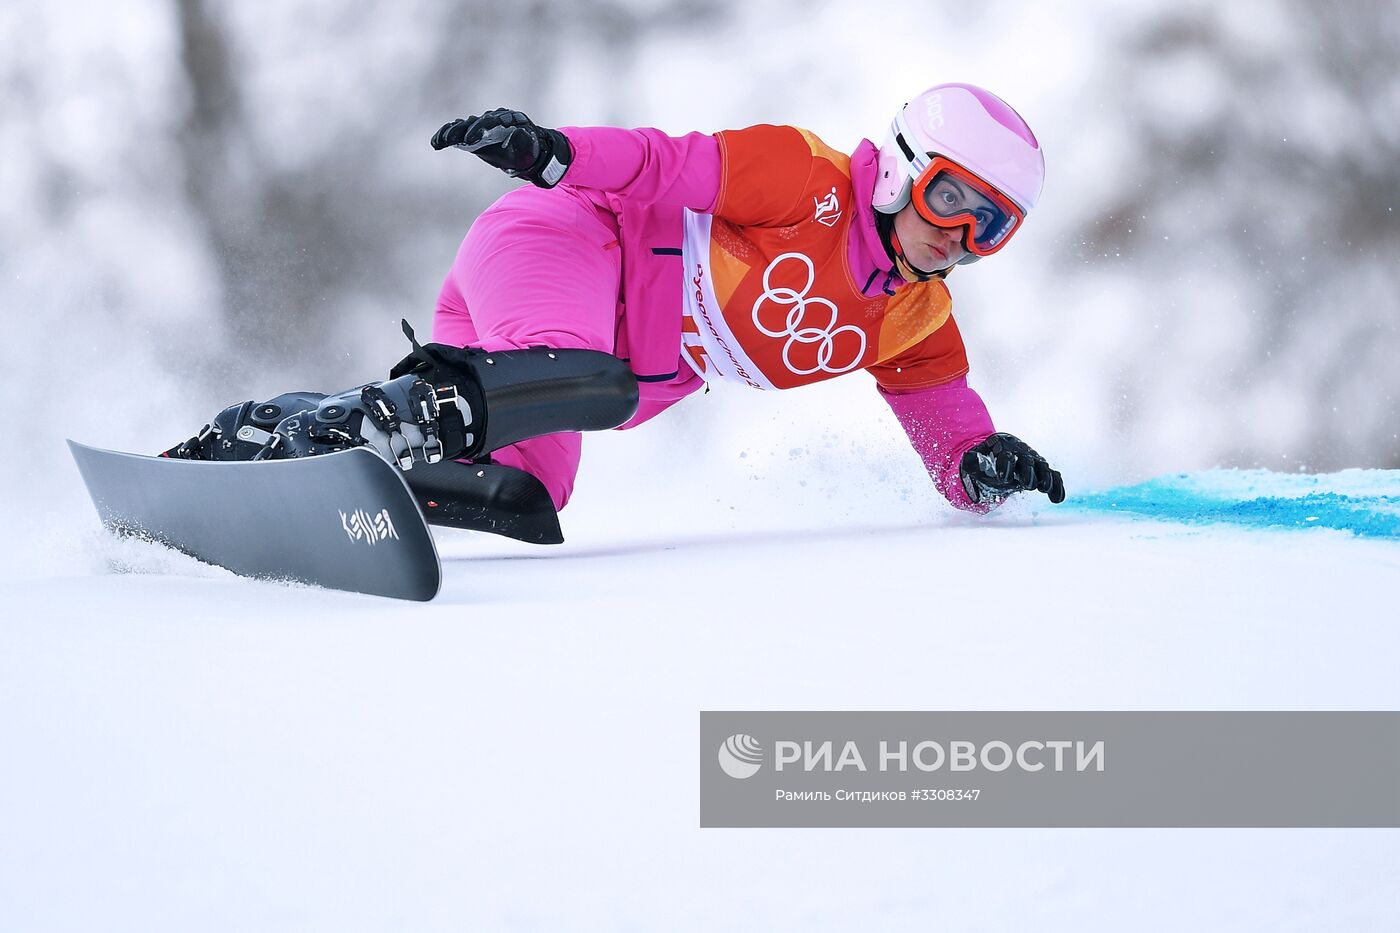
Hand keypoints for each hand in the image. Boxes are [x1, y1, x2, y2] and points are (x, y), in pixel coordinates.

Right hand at [430, 108, 571, 187]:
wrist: (528, 150)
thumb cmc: (530, 149)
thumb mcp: (530, 147)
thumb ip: (523, 140)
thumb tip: (516, 133)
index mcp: (508, 118)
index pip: (491, 121)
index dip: (479, 129)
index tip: (470, 141)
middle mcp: (493, 118)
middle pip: (474, 122)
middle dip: (461, 130)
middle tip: (450, 140)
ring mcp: (482, 125)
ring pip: (464, 126)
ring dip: (450, 133)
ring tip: (438, 141)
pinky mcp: (474, 134)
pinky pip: (459, 132)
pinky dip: (447, 136)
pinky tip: (436, 142)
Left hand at [959, 433, 1065, 503]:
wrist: (996, 456)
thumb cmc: (984, 459)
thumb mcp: (973, 460)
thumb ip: (971, 461)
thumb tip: (969, 459)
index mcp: (1003, 447)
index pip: (1006, 455)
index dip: (1006, 465)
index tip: (1003, 478)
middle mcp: (1020, 451)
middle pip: (1027, 460)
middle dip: (1028, 472)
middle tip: (1027, 484)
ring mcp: (1032, 460)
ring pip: (1043, 467)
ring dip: (1046, 478)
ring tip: (1045, 489)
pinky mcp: (1041, 470)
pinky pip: (1052, 476)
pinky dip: (1057, 486)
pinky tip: (1057, 499)